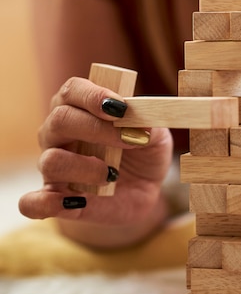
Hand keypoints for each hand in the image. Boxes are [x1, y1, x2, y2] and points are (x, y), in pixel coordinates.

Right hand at [19, 76, 172, 234]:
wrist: (144, 190)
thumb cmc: (143, 153)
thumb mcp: (156, 135)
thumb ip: (148, 122)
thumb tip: (140, 117)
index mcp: (79, 109)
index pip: (73, 90)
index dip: (93, 96)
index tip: (120, 109)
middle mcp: (58, 135)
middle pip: (59, 120)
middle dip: (95, 128)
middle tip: (127, 140)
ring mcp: (53, 168)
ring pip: (50, 160)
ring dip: (84, 167)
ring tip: (112, 175)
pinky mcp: (55, 200)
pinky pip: (33, 203)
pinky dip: (47, 203)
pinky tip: (77, 203)